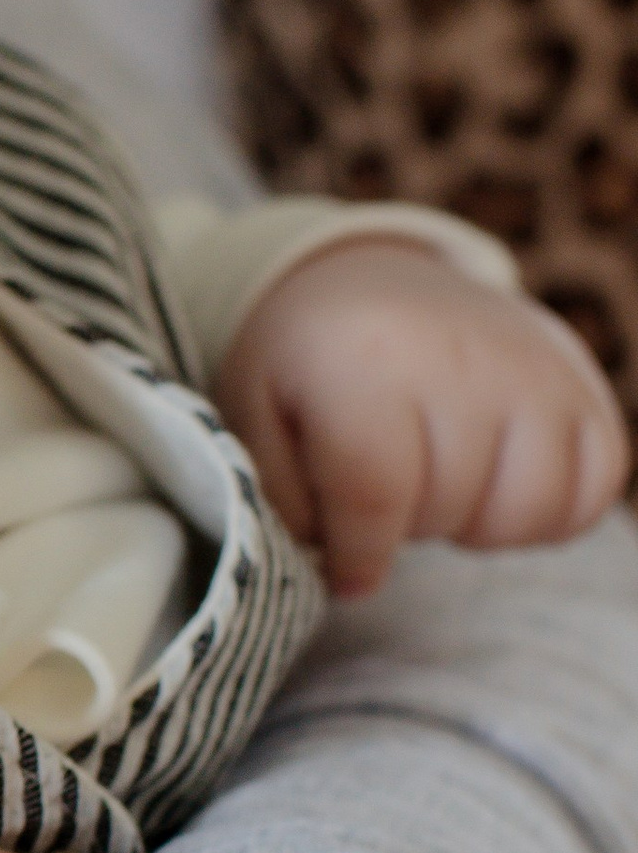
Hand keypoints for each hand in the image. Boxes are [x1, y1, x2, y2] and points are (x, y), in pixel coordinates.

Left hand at [218, 240, 626, 597]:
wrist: (371, 280)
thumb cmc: (307, 364)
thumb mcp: (256, 413)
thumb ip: (280, 495)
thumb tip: (344, 570)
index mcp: (364, 359)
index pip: (374, 495)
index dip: (357, 554)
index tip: (345, 571)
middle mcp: (462, 356)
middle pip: (449, 507)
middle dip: (407, 524)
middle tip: (386, 487)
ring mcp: (534, 366)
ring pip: (528, 510)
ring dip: (476, 523)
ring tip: (438, 484)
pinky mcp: (582, 381)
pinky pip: (596, 486)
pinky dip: (548, 510)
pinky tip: (494, 484)